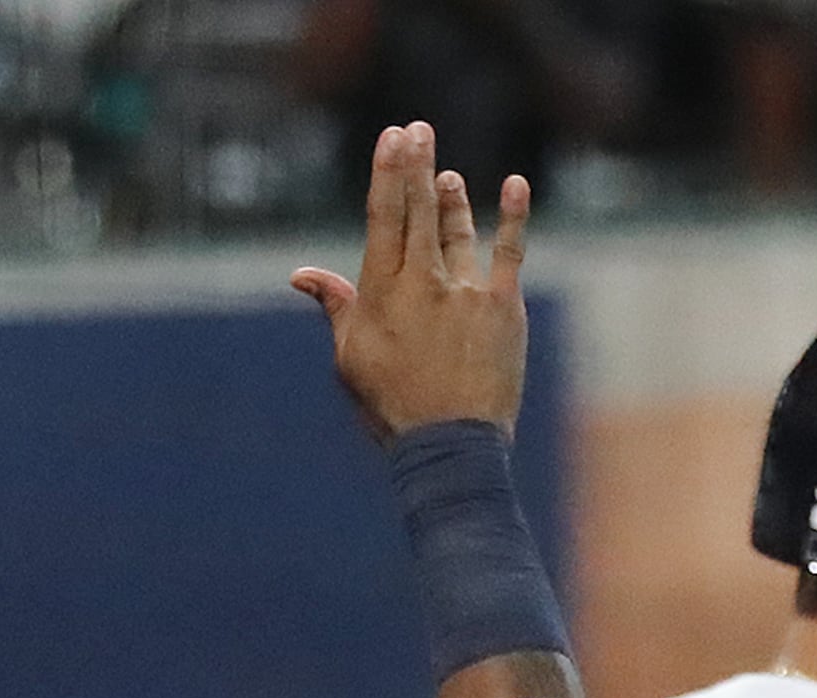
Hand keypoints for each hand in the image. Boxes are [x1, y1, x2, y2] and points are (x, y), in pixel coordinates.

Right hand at [293, 121, 530, 444]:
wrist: (451, 448)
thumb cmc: (394, 408)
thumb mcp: (351, 358)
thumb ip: (335, 307)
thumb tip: (301, 274)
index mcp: (382, 291)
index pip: (383, 216)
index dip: (388, 172)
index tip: (392, 137)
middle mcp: (423, 282)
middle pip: (419, 210)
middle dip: (418, 165)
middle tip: (419, 130)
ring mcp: (466, 292)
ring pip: (458, 229)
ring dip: (452, 197)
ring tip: (448, 176)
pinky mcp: (503, 308)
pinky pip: (511, 252)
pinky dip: (514, 217)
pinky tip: (516, 185)